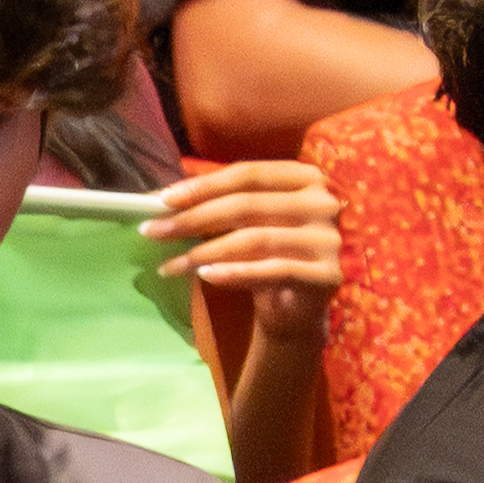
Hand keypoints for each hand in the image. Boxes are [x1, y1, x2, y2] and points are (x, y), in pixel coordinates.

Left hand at [144, 162, 344, 344]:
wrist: (297, 308)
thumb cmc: (268, 255)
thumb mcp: (246, 223)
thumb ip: (218, 204)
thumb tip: (160, 198)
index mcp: (306, 176)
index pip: (248, 174)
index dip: (203, 185)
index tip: (163, 200)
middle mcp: (323, 202)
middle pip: (247, 205)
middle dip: (193, 219)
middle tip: (154, 232)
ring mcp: (329, 239)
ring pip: (254, 239)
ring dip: (204, 252)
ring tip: (170, 265)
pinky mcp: (327, 274)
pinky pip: (272, 270)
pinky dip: (234, 273)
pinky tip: (205, 276)